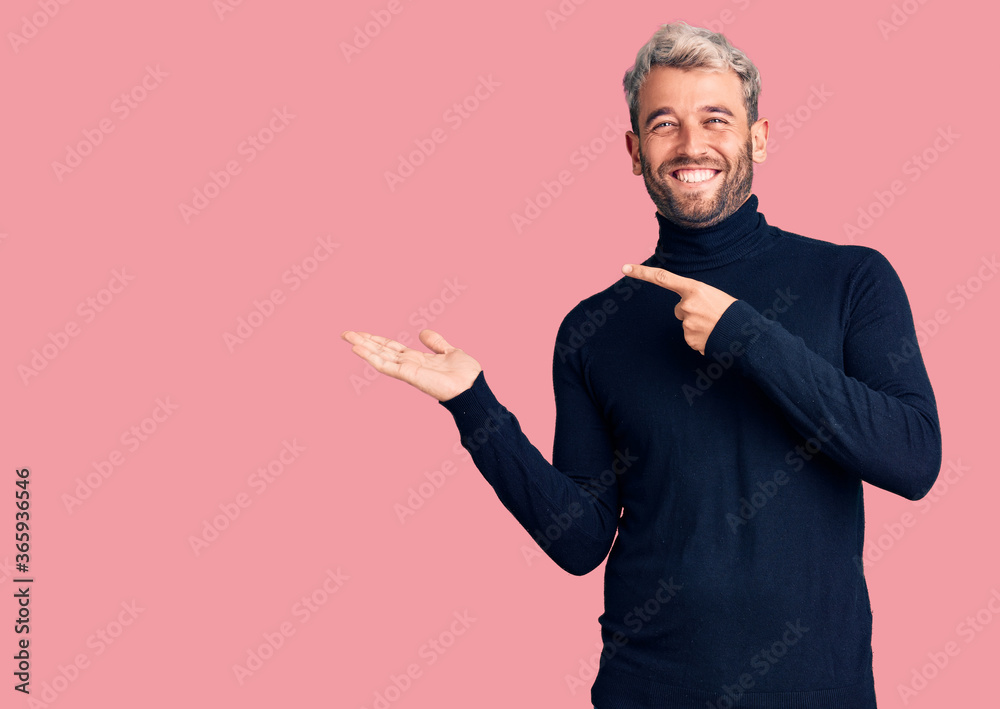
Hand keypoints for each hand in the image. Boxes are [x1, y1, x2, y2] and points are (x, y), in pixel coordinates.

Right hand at [340, 328, 481, 401]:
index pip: (392, 348)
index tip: (362, 333)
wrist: (472, 387)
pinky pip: (386, 365)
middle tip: (346, 333)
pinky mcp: (408, 375)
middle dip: (365, 342)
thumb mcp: (450, 351)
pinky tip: (358, 349)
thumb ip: (436, 342)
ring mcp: (407, 370)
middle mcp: (409, 364)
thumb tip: (422, 332)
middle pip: (382, 351)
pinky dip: (371, 357)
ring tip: (347, 338)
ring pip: (379, 357)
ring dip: (363, 347)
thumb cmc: (465, 374)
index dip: (377, 340)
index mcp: (417, 359)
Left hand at [621, 264, 736, 354]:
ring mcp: (687, 324)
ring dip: (697, 326)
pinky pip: (690, 338)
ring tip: (714, 326)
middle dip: (690, 313)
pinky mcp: (689, 340)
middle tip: (709, 315)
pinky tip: (712, 336)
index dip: (642, 273)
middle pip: (679, 309)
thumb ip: (695, 298)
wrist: (745, 334)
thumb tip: (683, 311)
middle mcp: (686, 305)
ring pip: (685, 325)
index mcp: (694, 289)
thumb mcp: (713, 296)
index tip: (624, 268)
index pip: (662, 278)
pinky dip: (700, 339)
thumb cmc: (731, 312)